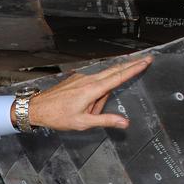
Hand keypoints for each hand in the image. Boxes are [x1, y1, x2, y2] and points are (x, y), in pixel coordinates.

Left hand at [26, 56, 151, 132]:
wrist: (36, 108)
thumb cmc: (57, 116)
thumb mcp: (83, 122)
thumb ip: (105, 120)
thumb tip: (125, 122)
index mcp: (92, 89)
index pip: (118, 77)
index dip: (134, 69)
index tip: (146, 61)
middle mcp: (87, 80)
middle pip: (114, 71)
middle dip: (130, 66)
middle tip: (145, 61)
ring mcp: (81, 78)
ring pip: (101, 83)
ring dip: (102, 96)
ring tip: (89, 113)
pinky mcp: (75, 80)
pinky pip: (91, 85)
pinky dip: (93, 95)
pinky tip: (83, 107)